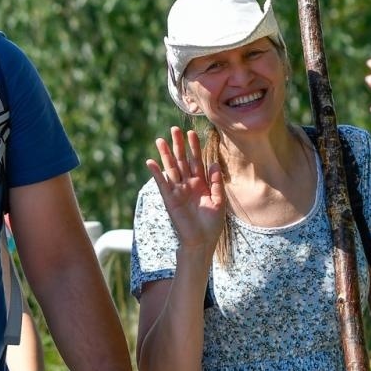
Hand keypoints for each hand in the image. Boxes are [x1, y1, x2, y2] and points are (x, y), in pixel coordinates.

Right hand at [146, 127, 225, 252]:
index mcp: (201, 183)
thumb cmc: (212, 223)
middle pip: (182, 161)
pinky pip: (162, 183)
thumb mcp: (219, 201)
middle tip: (174, 129)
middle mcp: (188, 184)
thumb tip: (213, 164)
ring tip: (160, 140)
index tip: (192, 133)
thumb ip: (216, 183)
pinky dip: (156, 173)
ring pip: (171, 168)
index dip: (194, 147)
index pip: (196, 161)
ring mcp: (178, 191)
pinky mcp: (170, 199)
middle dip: (178, 145)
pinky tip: (151, 162)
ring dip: (165, 155)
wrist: (202, 241)